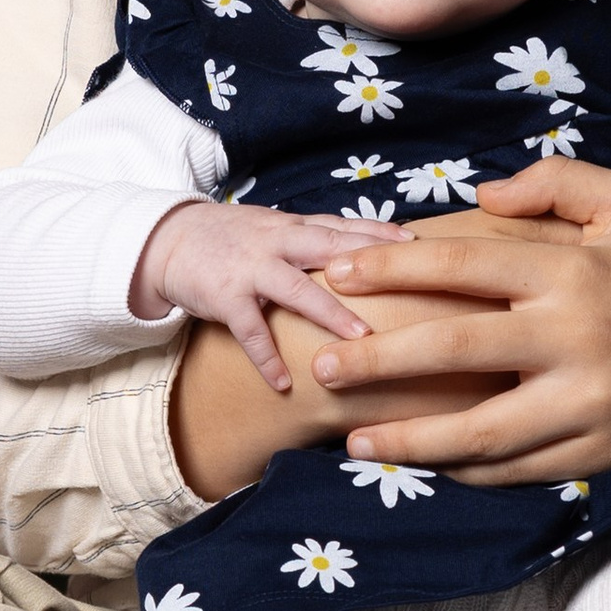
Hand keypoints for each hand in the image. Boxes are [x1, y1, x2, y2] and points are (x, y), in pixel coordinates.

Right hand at [167, 255, 504, 499]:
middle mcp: (281, 240)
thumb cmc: (239, 241)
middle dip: (375, 268)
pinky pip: (248, 328)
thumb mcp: (285, 232)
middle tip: (420, 291)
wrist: (170, 238)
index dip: (392, 238)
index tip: (439, 249)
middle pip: (334, 251)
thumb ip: (330, 245)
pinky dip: (266, 356)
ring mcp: (252, 267)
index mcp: (300, 227)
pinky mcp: (223, 295)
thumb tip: (395, 258)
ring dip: (330, 313)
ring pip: (296, 288)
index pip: (352, 227)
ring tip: (363, 339)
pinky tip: (285, 384)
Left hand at [302, 162, 610, 486]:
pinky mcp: (599, 451)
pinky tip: (427, 462)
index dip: (391, 268)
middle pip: (453, 352)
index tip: (339, 276)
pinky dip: (467, 470)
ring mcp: (587, 403)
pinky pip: (518, 468)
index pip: (461, 265)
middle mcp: (574, 339)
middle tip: (322, 367)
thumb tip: (481, 194)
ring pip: (478, 432)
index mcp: (572, 271)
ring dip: (410, 440)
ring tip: (357, 440)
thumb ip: (559, 182)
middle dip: (377, 361)